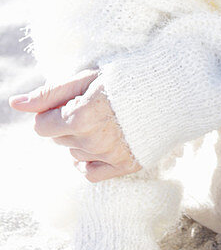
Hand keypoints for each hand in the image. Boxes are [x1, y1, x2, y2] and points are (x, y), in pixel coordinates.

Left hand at [9, 71, 141, 181]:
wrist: (175, 88)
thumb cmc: (128, 76)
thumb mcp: (88, 77)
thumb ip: (50, 93)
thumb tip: (15, 103)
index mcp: (80, 116)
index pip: (41, 126)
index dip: (52, 111)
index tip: (72, 100)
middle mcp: (93, 140)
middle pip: (57, 139)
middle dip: (67, 123)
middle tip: (93, 105)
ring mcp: (110, 156)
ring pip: (73, 153)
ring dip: (81, 138)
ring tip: (105, 118)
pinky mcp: (125, 166)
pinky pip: (89, 173)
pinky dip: (89, 160)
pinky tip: (101, 142)